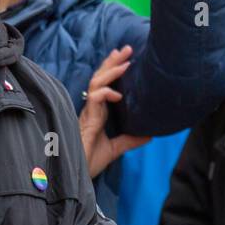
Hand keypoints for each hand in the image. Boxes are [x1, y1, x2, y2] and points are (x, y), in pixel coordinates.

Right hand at [79, 46, 150, 177]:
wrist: (74, 177)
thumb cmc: (87, 163)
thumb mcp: (114, 150)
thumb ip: (129, 140)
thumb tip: (150, 134)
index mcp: (96, 113)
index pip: (104, 85)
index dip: (113, 71)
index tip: (127, 58)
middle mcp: (90, 109)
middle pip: (99, 78)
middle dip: (112, 62)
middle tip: (127, 48)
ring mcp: (87, 113)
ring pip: (96, 84)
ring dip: (111, 71)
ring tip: (126, 61)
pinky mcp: (85, 121)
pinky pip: (94, 100)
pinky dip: (106, 93)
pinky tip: (118, 94)